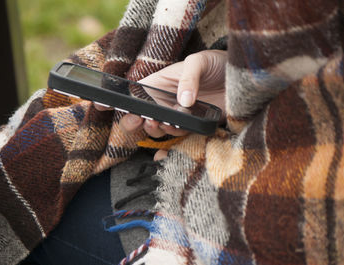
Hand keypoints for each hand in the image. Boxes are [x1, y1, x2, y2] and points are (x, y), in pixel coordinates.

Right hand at [95, 50, 226, 157]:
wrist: (241, 79)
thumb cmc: (217, 63)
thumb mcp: (199, 61)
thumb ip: (188, 78)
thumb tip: (182, 102)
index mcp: (160, 83)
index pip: (134, 94)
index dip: (118, 101)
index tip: (102, 104)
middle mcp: (164, 101)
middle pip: (141, 116)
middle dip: (135, 121)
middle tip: (142, 120)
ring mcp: (177, 115)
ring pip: (158, 129)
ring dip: (157, 129)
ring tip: (165, 121)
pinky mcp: (191, 126)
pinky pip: (177, 138)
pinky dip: (171, 141)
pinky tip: (170, 138)